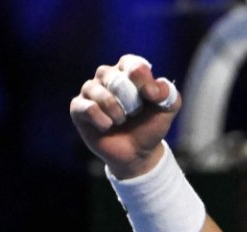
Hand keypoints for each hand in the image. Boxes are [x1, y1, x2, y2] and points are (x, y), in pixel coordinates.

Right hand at [69, 54, 181, 178]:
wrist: (136, 153)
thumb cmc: (150, 126)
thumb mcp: (168, 109)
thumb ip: (169, 93)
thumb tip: (154, 87)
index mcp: (128, 71)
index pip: (132, 64)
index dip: (142, 79)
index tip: (152, 96)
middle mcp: (107, 76)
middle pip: (114, 78)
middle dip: (130, 101)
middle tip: (135, 113)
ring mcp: (90, 90)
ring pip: (98, 92)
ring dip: (117, 112)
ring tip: (121, 121)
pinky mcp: (78, 107)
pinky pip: (88, 108)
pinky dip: (103, 121)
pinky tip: (107, 126)